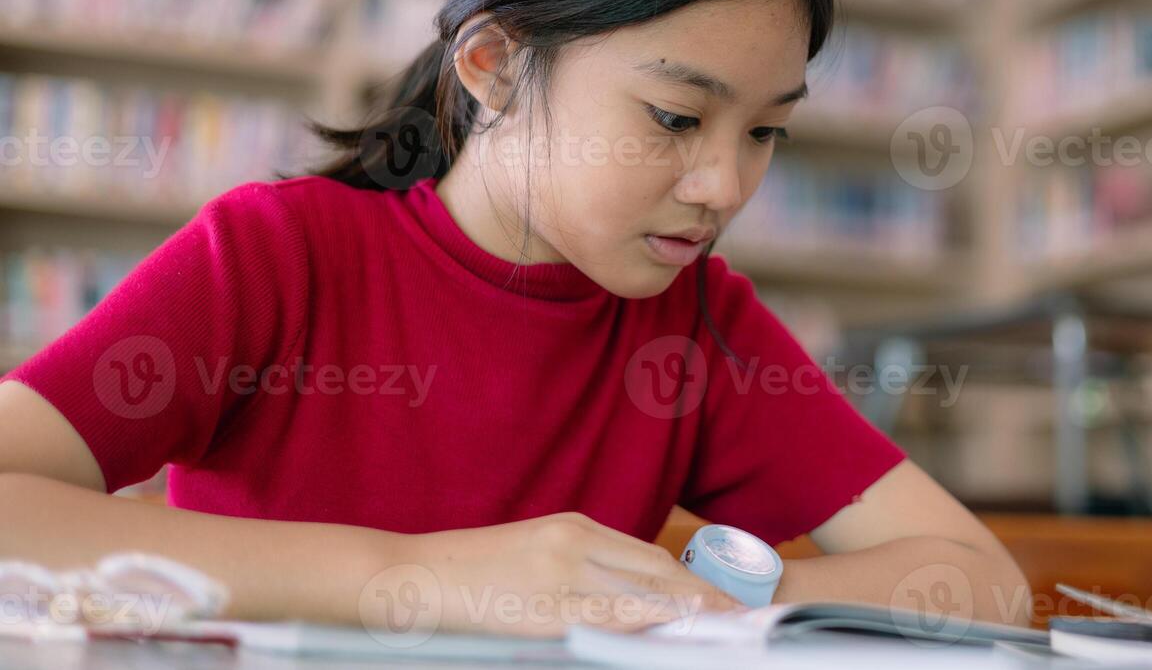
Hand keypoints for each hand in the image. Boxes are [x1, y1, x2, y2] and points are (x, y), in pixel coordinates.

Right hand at [374, 511, 745, 637]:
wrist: (407, 576)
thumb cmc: (465, 572)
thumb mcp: (529, 555)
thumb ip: (577, 569)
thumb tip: (625, 599)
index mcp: (573, 526)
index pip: (648, 556)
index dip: (687, 581)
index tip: (717, 600)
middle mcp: (575, 542)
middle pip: (656, 570)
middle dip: (701, 597)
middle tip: (738, 616)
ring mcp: (561, 574)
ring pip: (642, 593)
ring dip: (688, 612)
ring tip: (724, 629)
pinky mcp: (543, 608)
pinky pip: (608, 617)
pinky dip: (647, 623)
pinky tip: (674, 632)